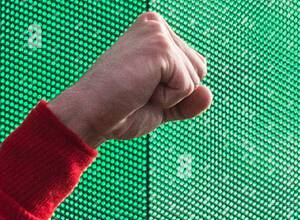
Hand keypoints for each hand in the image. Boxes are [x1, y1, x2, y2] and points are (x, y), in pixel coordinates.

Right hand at [48, 12, 211, 147]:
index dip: (174, 92)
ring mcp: (158, 32)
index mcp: (156, 32)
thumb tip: (208, 94)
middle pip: (200, 69)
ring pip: (196, 77)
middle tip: (140, 92)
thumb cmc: (119, 110)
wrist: (90, 115)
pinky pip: (187, 85)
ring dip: (171, 96)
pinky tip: (141, 91)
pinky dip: (168, 99)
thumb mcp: (162, 106)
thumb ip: (187, 100)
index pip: (194, 67)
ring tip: (139, 91)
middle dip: (176, 93)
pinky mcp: (160, 46)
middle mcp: (157, 24)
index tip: (142, 91)